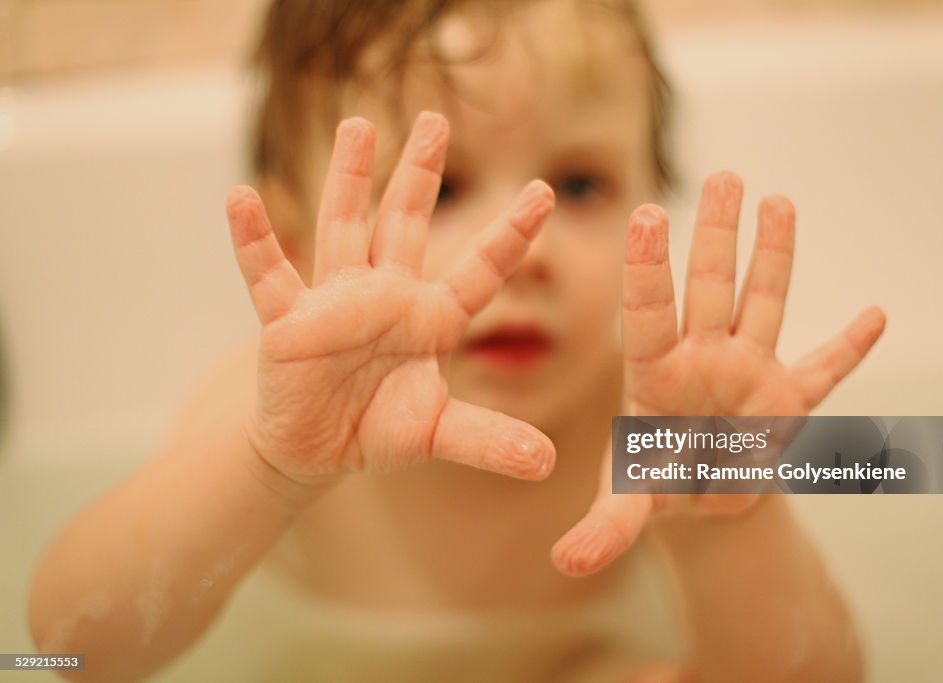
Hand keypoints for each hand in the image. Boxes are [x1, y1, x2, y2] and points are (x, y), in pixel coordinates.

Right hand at [226, 112, 555, 488]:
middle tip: (436, 118)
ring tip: (358, 126)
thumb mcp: (439, 434)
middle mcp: (386, 296)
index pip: (479, 269)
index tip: (545, 192)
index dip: (510, 234)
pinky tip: (240, 198)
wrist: (315, 450)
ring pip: (344, 227)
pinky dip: (254, 240)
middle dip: (421, 173)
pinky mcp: (287, 322)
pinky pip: (269, 274)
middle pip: (406, 223)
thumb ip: (489, 440)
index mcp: (431, 319)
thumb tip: (547, 463)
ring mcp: (335, 302)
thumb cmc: (378, 429)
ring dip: (349, 178)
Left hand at [552, 171, 885, 575]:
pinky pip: (823, 371)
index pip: (648, 314)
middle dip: (716, 236)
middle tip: (724, 176)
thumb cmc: (656, 480)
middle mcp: (701, 359)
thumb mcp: (631, 503)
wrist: (698, 493)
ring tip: (778, 201)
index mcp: (653, 376)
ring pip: (762, 304)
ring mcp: (746, 372)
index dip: (647, 268)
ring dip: (773, 257)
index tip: (645, 213)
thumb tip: (567, 564)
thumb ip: (606, 527)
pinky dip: (848, 349)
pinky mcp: (786, 399)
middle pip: (709, 289)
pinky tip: (875, 315)